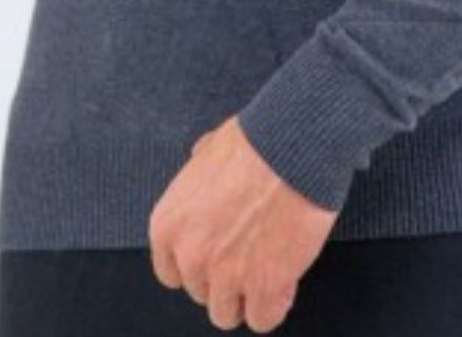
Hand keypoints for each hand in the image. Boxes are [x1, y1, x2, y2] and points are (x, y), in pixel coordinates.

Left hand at [148, 114, 340, 332]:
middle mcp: (190, 255)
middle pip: (201, 293)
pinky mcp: (263, 287)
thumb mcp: (208, 150)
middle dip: (225, 278)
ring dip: (247, 296)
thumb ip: (197, 173)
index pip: (171, 273)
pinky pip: (262, 319)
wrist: (293, 147)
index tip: (217, 257)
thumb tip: (200, 165)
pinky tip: (285, 282)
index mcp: (168, 224)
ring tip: (268, 271)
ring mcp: (225, 275)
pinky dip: (275, 305)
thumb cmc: (255, 142)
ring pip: (227, 314)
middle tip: (249, 256)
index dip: (199, 265)